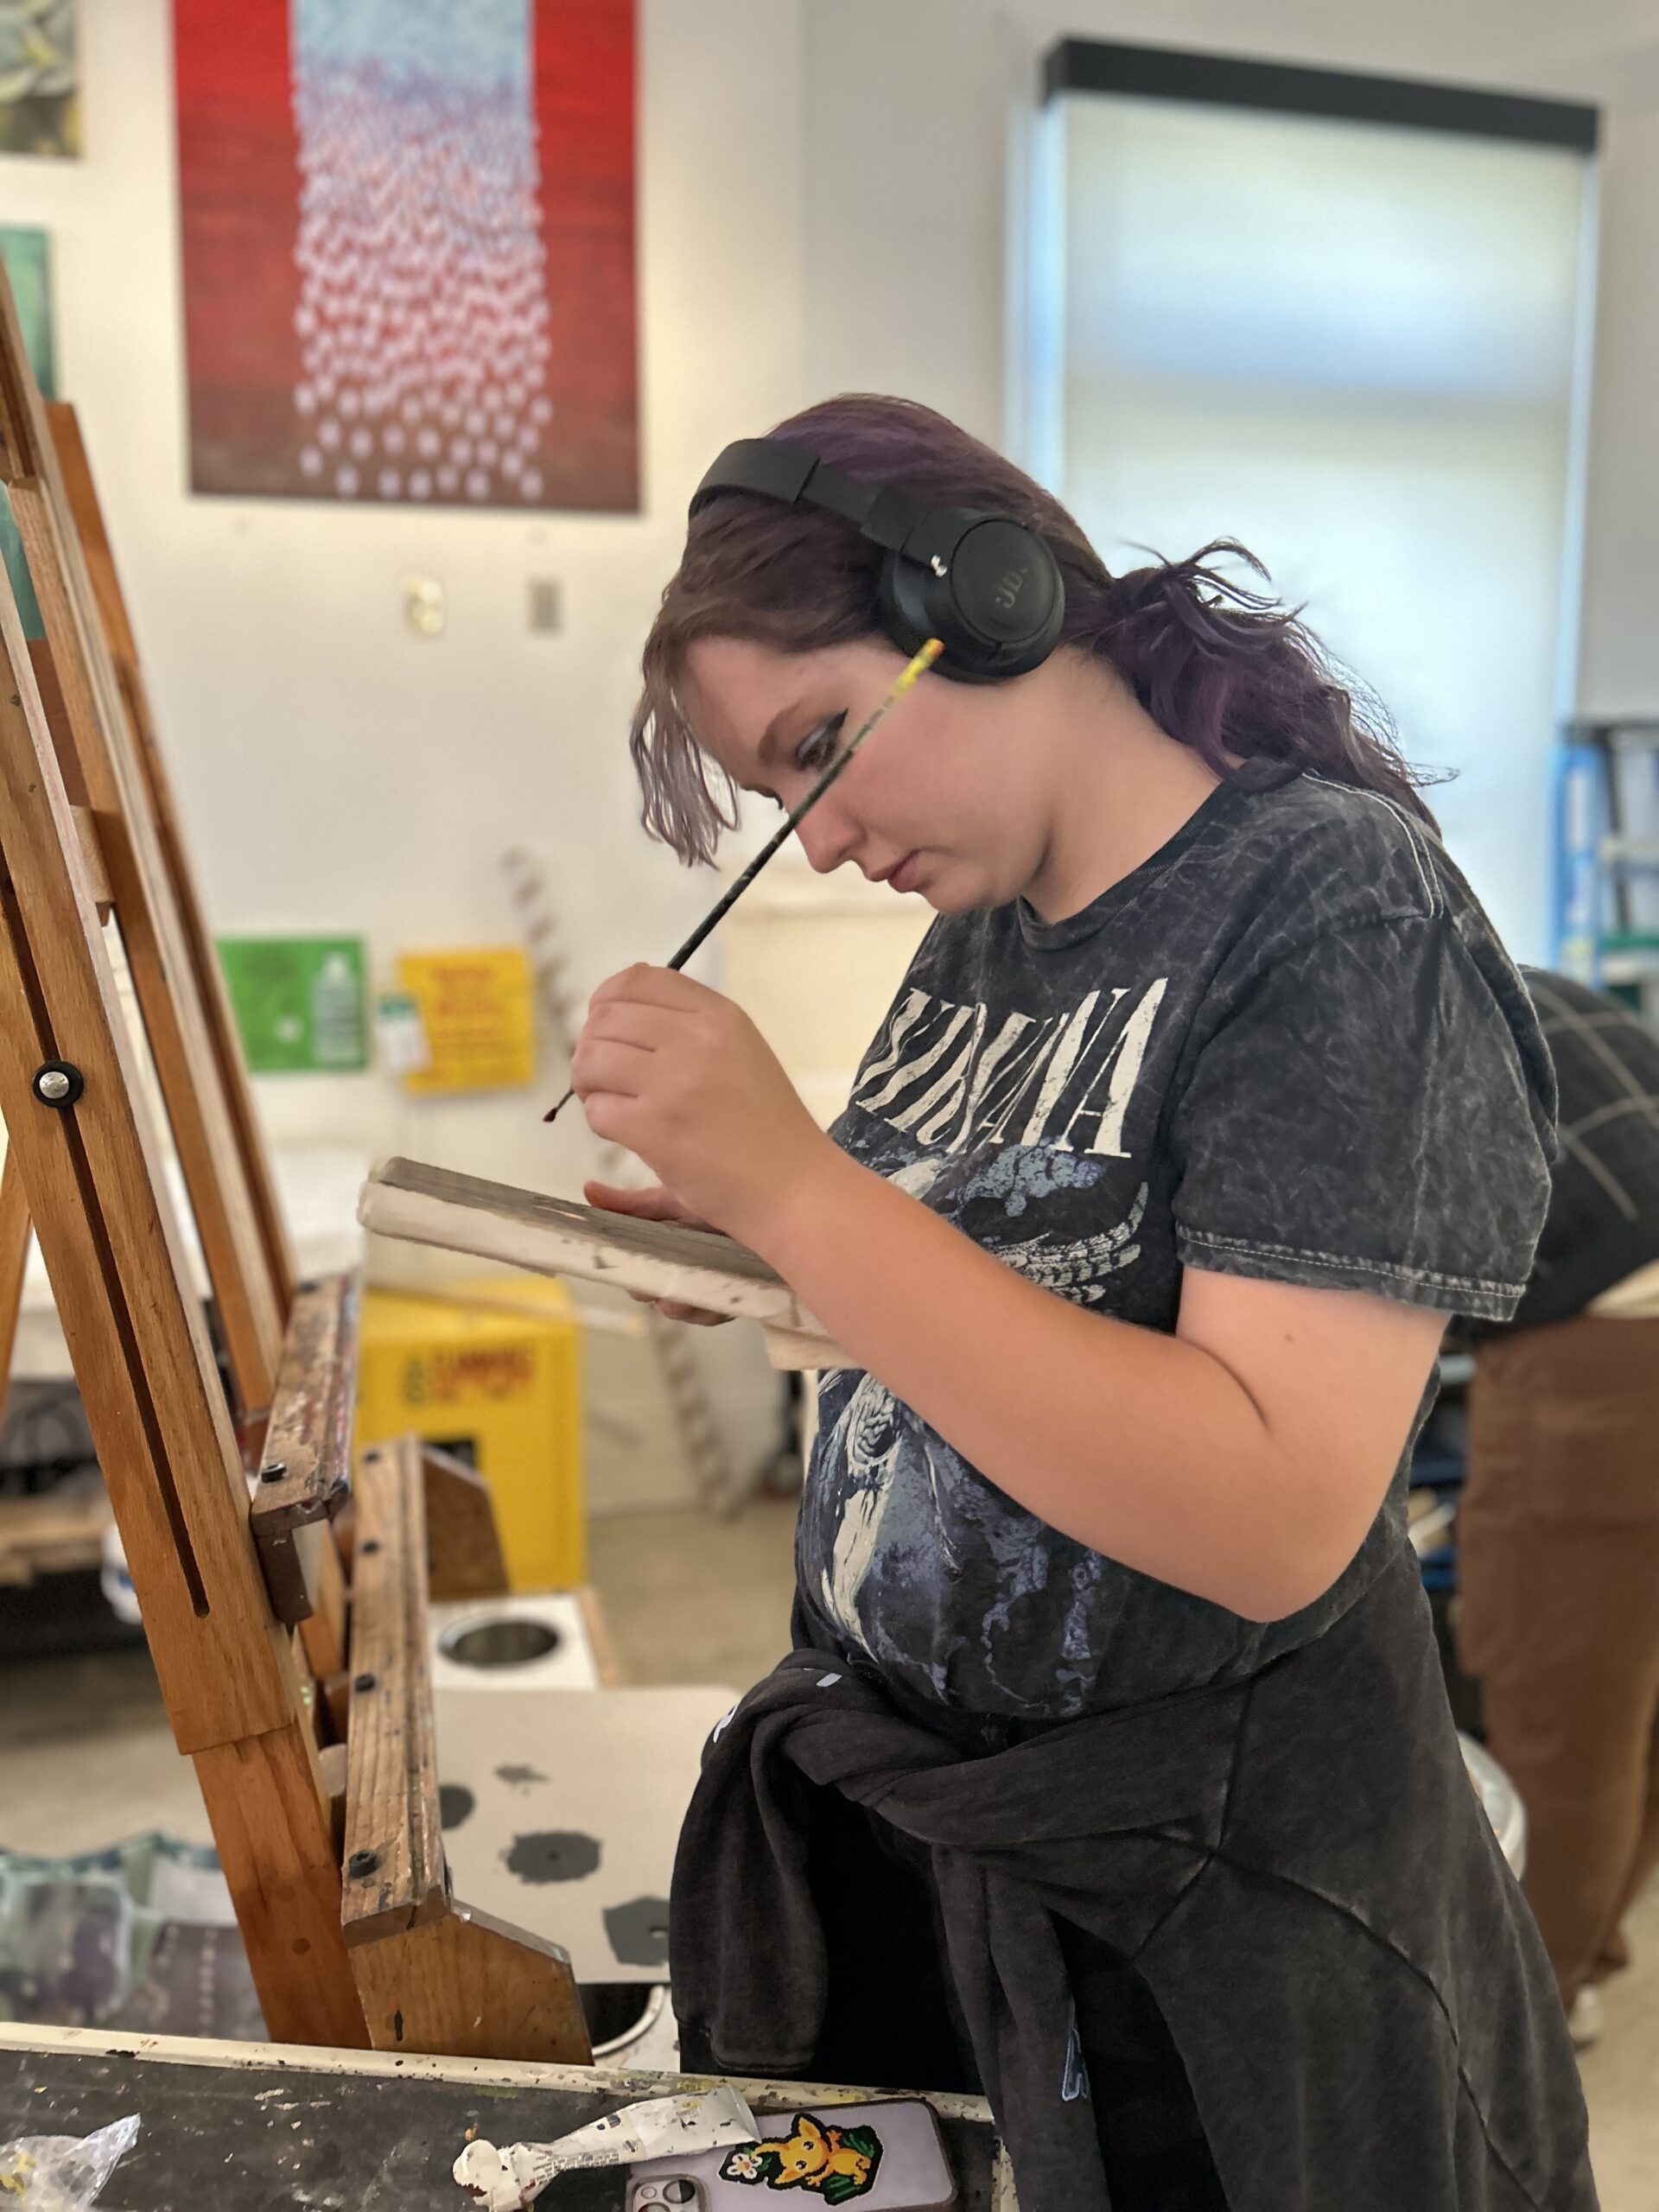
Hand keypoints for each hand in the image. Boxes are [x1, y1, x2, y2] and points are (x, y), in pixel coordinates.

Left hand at [571, 966, 839, 1250]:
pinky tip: (626, 1132)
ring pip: (590, 1059)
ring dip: (588, 1083)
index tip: (606, 1029)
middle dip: (590, 1048)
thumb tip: (610, 1006)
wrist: (795, 1188)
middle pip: (605, 1018)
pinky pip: (597, 1110)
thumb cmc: (766, 1125)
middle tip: (604, 1078)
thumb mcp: (741, 1052)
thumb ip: (688, 1025)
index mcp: (720, 1015)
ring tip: (609, 1102)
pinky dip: (600, 1122)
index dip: (607, 1000)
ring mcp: (675, 1083)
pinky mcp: (657, 1128)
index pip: (639, 979)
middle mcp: (697, 1039)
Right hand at [583, 1178, 730, 1324]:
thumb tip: (588, 1189)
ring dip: (682, 1301)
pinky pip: (710, 1315)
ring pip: (678, 1309)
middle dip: (654, 1288)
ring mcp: (701, 1289)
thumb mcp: (671, 1200)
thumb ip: (629, 1204)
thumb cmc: (716, 1201)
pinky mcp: (728, 1301)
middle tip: (663, 1276)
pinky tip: (719, 1294)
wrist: (765, 1208)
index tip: (628, 1268)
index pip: (631, 1272)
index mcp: (658, 1251)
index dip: (627, 1273)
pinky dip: (711, 1308)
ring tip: (693, 1285)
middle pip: (651, 1294)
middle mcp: (676, 1273)